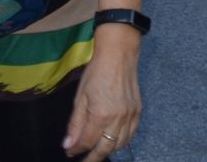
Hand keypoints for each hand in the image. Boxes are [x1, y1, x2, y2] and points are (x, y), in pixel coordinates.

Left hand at [63, 29, 141, 158]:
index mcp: (101, 114)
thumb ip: (75, 124)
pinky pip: (131, 134)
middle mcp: (118, 118)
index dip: (76, 150)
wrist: (119, 54)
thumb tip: (68, 145)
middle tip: (84, 160)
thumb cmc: (96, 72)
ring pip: (120, 145)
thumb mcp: (80, 97)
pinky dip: (122, 142)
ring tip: (97, 151)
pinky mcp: (138, 111)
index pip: (87, 142)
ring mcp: (130, 116)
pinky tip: (113, 141)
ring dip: (107, 151)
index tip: (69, 152)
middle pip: (105, 148)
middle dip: (93, 158)